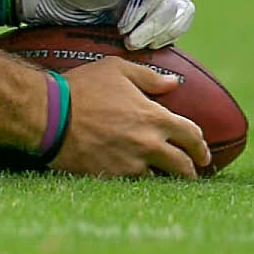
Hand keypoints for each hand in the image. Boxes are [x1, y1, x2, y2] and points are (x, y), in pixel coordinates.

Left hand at [16, 0, 194, 48]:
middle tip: (129, 41)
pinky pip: (166, 29)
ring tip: (133, 44)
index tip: (123, 26)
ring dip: (158, 34)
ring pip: (175, 19)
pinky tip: (143, 45)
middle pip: (173, 7)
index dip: (146, 11)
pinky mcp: (141, 17)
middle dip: (152, 27)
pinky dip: (159, 38)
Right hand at [51, 58, 209, 177]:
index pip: (192, 135)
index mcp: (154, 117)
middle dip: (191, 169)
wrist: (51, 115)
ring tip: (165, 178)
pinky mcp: (113, 177)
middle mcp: (149, 144)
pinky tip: (137, 179)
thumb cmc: (82, 87)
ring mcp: (132, 163)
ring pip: (161, 179)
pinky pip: (135, 184)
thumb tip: (174, 82)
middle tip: (191, 171)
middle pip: (183, 165)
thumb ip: (148, 77)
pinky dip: (138, 181)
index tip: (202, 153)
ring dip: (165, 178)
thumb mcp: (115, 69)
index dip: (200, 146)